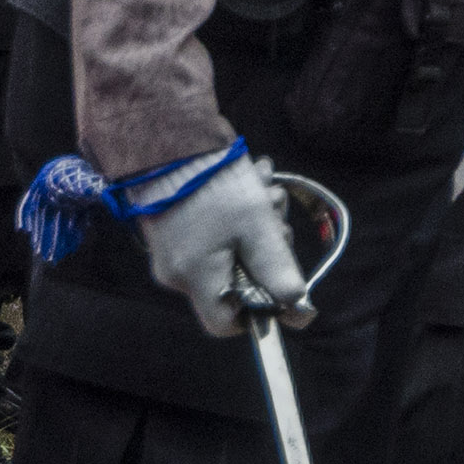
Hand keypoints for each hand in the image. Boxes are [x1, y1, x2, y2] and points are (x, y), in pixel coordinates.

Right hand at [140, 151, 309, 341]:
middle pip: (235, 283)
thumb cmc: (214, 185)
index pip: (225, 323)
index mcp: (195, 278)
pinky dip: (239, 215)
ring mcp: (171, 251)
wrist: (167, 140)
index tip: (282, 283)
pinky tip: (251, 183)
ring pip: (230, 253)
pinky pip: (215, 236)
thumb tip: (296, 307)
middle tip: (276, 216)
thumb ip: (277, 270)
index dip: (259, 310)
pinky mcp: (172, 228)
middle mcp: (177, 273)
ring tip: (264, 189)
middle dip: (266, 252)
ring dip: (258, 224)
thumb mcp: (257, 227)